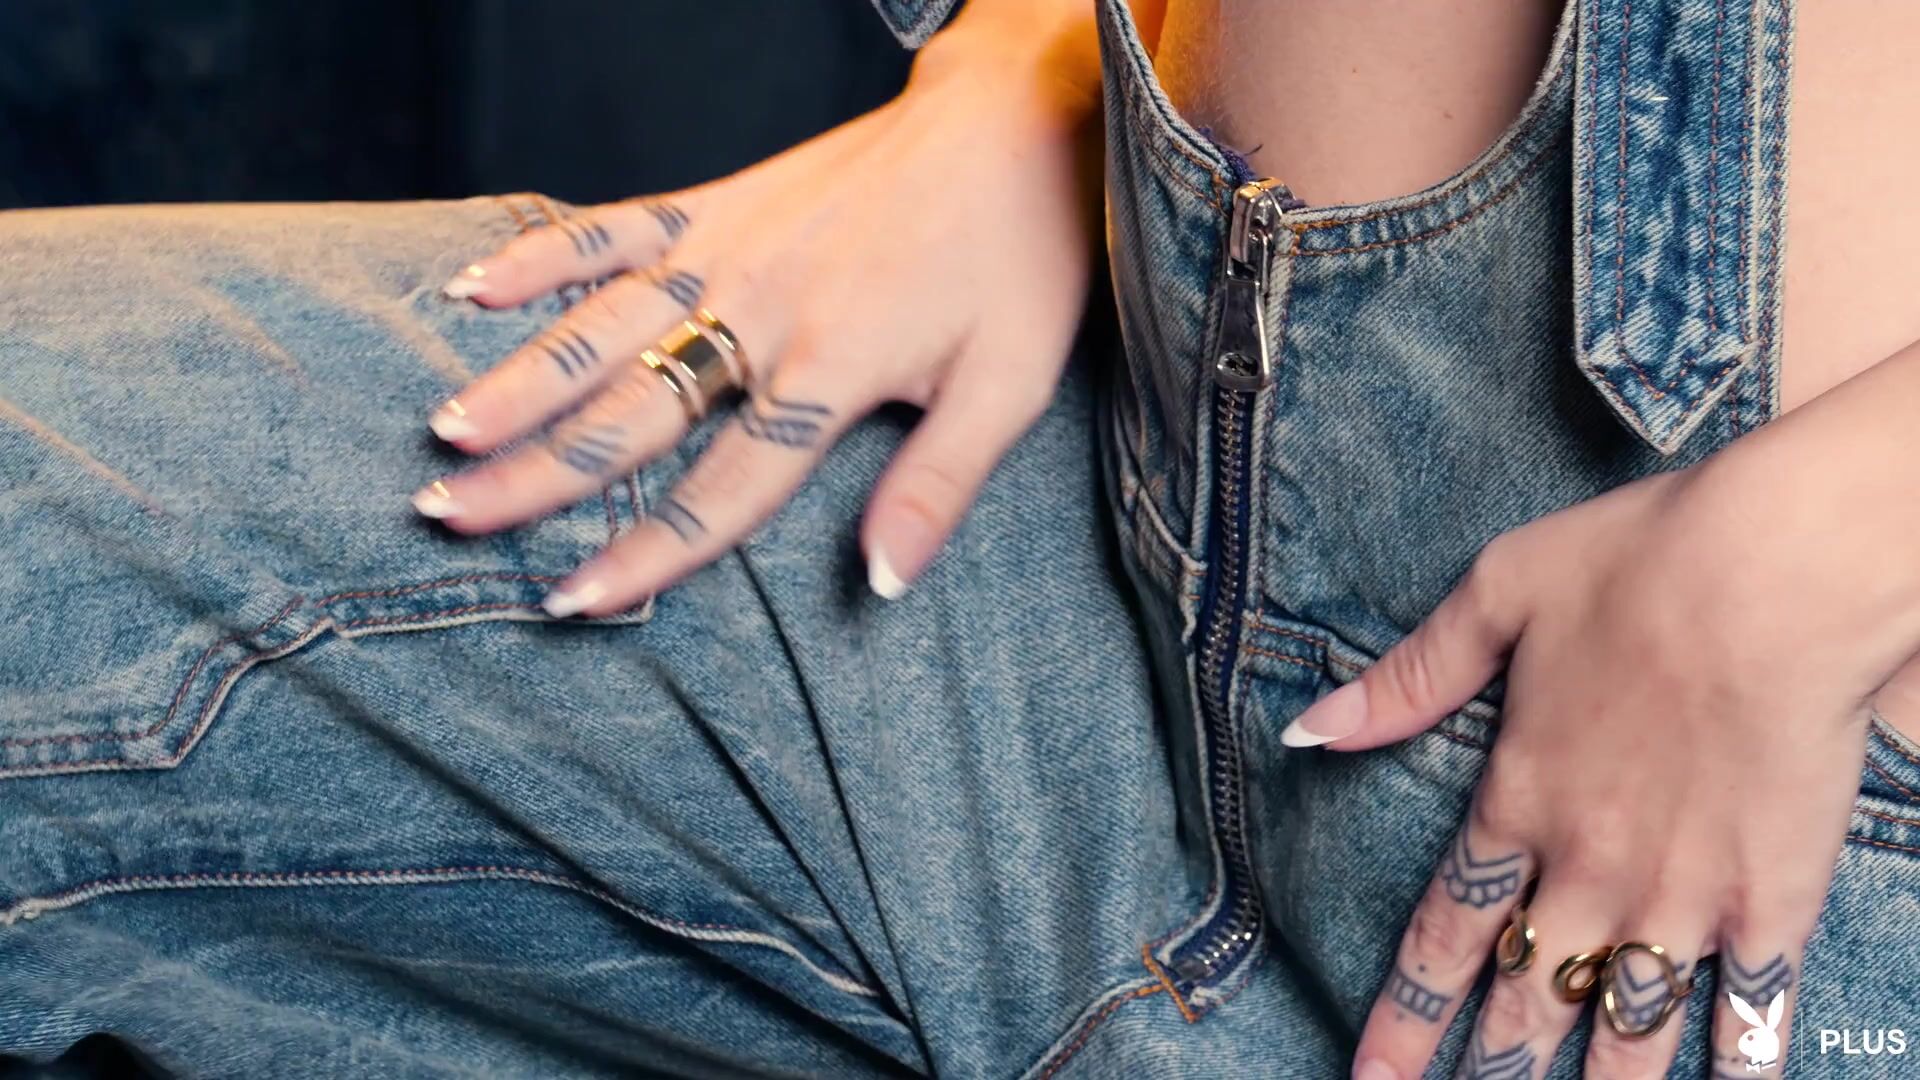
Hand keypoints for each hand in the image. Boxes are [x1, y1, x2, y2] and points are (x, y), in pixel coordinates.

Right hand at [411, 11, 1099, 614]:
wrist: (1019, 119)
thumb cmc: (1023, 257)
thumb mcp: (1012, 384)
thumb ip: (939, 485)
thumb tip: (881, 585)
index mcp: (834, 367)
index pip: (725, 488)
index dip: (647, 550)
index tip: (574, 602)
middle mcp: (764, 309)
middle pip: (632, 410)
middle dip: (536, 474)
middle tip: (447, 518)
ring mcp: (731, 247)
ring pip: (601, 324)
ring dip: (516, 379)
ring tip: (443, 434)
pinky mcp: (720, 201)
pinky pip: (614, 226)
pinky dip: (544, 254)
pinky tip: (473, 287)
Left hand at [1285, 447, 1919, 1077]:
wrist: (1777, 571)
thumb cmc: (1640, 563)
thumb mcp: (1495, 594)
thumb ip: (1406, 678)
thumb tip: (1308, 726)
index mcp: (1518, 799)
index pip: (1443, 935)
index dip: (1403, 1017)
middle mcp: (1589, 867)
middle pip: (1526, 997)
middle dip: (1487, 1070)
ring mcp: (1682, 891)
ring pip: (1624, 1025)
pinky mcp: (1772, 895)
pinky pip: (1749, 1008)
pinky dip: (1737, 1067)